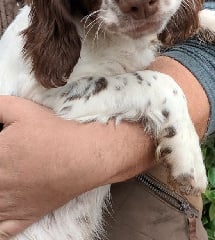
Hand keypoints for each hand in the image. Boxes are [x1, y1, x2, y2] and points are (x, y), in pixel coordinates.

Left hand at [0, 95, 154, 238]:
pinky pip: (0, 232)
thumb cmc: (55, 134)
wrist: (85, 155)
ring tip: (10, 178)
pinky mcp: (23, 218)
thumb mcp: (21, 109)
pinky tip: (5, 206)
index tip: (3, 145)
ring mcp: (8, 207)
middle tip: (10, 157)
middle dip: (0, 165)